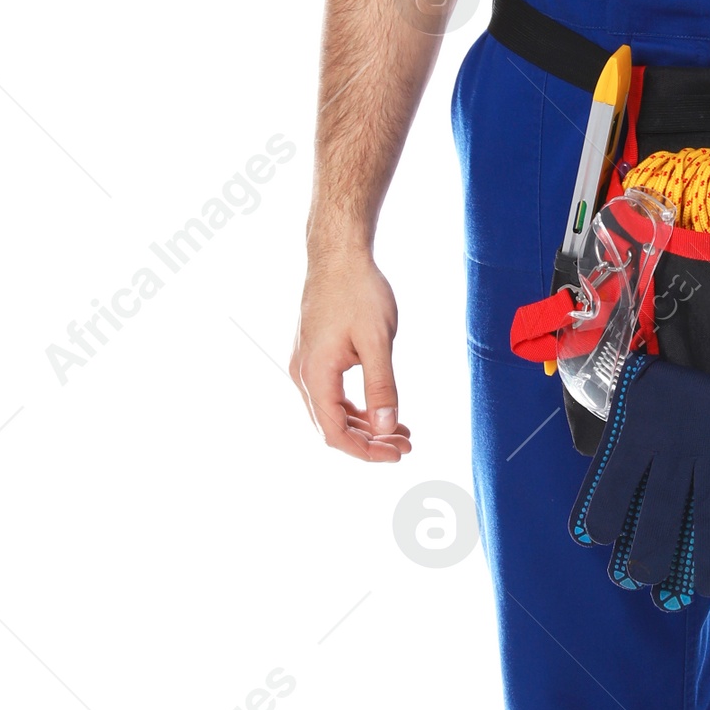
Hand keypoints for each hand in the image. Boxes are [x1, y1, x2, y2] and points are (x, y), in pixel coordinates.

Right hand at [290, 247, 412, 462]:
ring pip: (332, 412)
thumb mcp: (377, 341)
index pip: (335, 433)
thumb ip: (382, 386)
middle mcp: (303, 375)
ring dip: (364, 426)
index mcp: (316, 374)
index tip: (397, 454)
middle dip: (369, 442)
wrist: (339, 255)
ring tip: (400, 431)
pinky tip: (381, 409)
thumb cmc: (359, 292)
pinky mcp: (313, 355)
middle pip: (331, 427)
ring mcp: (305, 365)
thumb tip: (387, 428)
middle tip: (405, 446)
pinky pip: (331, 394)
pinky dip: (356, 407)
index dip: (366, 451)